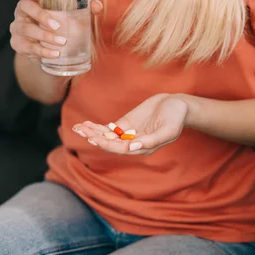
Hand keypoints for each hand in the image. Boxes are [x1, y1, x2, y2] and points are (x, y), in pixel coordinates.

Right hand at [10, 0, 102, 59]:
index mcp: (33, 2)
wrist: (45, 53)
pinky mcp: (19, 45)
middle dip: (40, 15)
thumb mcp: (69, 19)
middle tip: (57, 26)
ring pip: (27, 29)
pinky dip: (44, 52)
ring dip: (45, 36)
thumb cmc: (57, 29)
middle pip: (25, 7)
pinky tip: (56, 54)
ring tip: (62, 42)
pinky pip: (30, 48)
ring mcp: (18, 29)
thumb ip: (83, 11)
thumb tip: (97, 6)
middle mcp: (22, 13)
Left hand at [73, 94, 188, 154]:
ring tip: (77, 127)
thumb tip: (133, 147)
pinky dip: (96, 127)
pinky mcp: (125, 125)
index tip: (95, 139)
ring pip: (106, 137)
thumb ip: (152, 141)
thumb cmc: (176, 118)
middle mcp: (133, 144)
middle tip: (79, 130)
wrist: (177, 106)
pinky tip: (84, 125)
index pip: (121, 149)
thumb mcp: (168, 130)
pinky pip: (108, 129)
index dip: (107, 144)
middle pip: (110, 144)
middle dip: (94, 137)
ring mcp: (128, 134)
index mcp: (143, 148)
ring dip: (92, 133)